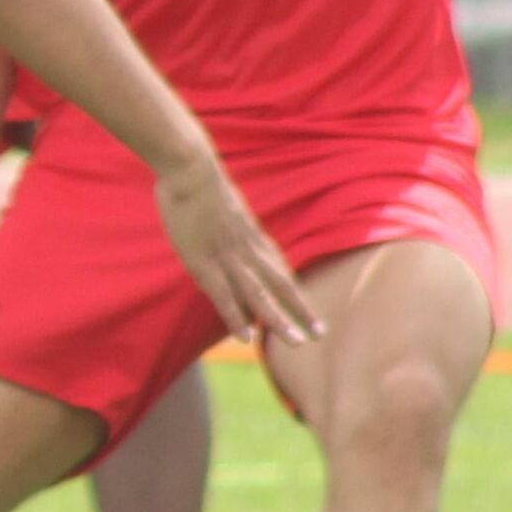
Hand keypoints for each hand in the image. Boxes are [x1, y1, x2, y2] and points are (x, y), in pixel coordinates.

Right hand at [151, 153, 318, 349]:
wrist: (191, 169)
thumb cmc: (200, 183)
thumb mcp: (223, 206)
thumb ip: (231, 224)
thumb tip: (230, 232)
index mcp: (252, 237)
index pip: (280, 270)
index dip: (295, 292)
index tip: (310, 312)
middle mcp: (248, 251)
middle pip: (280, 285)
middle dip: (300, 310)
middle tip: (320, 334)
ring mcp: (228, 258)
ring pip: (259, 295)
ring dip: (278, 319)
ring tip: (296, 342)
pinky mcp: (204, 263)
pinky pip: (223, 296)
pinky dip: (235, 317)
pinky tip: (245, 338)